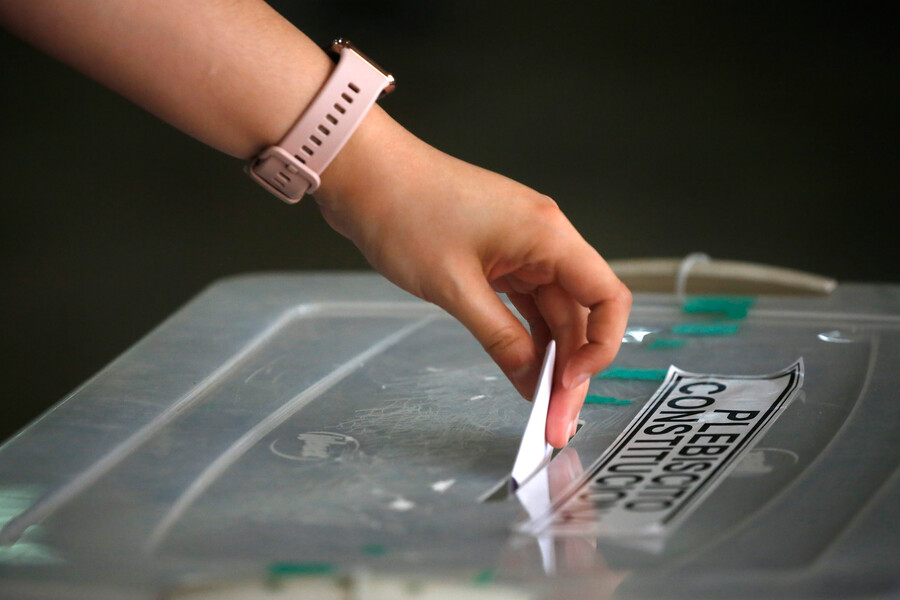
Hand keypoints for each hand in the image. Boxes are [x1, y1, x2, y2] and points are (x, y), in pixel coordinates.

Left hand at [316, 109, 630, 447]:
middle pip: (579, 312)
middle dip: (572, 367)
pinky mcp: (496, 255)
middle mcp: (544, 238)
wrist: (365, 173)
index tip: (571, 384)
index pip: (607, 297)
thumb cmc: (405, 212)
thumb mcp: (454, 287)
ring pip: (551, 311)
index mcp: (548, 235)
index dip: (601, 346)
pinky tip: (522, 369)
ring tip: (540, 404)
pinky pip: (524, 302)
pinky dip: (524, 335)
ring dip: (549, 356)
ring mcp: (520, 246)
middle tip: (555, 419)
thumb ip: (501, 337)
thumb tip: (533, 379)